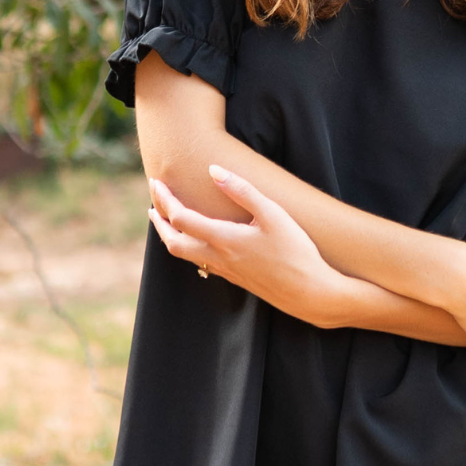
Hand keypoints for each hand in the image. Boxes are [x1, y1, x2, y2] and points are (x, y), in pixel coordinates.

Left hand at [148, 167, 351, 325]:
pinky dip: (188, 247)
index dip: (165, 200)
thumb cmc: (297, 252)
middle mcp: (219, 258)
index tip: (157, 182)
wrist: (311, 294)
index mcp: (224, 240)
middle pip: (174, 242)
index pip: (181, 219)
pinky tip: (197, 239)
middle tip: (154, 202)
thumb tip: (214, 170)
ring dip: (171, 236)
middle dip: (160, 221)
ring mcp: (226, 271)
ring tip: (167, 219)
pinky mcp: (236, 278)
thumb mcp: (274, 214)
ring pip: (185, 255)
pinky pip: (200, 263)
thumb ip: (243, 191)